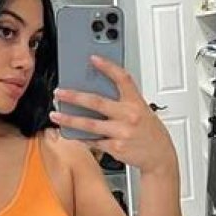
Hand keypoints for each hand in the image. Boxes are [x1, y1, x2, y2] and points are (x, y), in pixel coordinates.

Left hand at [50, 55, 176, 174]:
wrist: (160, 157)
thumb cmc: (150, 133)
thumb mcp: (143, 111)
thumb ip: (124, 102)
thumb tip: (98, 94)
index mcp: (136, 103)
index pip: (122, 79)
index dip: (108, 67)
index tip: (93, 59)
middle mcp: (129, 116)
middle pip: (96, 102)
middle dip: (74, 97)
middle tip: (59, 93)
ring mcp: (121, 132)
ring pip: (89, 124)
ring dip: (69, 120)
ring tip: (56, 116)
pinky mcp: (116, 148)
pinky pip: (93, 141)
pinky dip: (80, 137)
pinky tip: (70, 133)